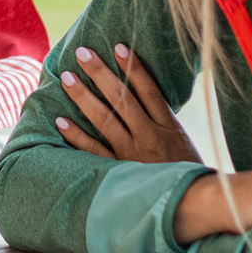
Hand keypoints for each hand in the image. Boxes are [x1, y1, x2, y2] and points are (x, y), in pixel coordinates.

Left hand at [53, 44, 201, 163]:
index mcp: (168, 127)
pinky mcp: (119, 171)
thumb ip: (164, 121)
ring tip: (67, 78)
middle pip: (122, 98)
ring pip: (105, 119)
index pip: (149, 90)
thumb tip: (146, 96)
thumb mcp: (182, 143)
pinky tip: (60, 121)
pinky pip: (93, 151)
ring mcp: (132, 153)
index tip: (119, 46)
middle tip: (82, 53)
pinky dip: (76, 136)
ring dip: (83, 97)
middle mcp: (149, 136)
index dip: (134, 67)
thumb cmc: (186, 173)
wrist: (190, 205)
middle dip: (100, 74)